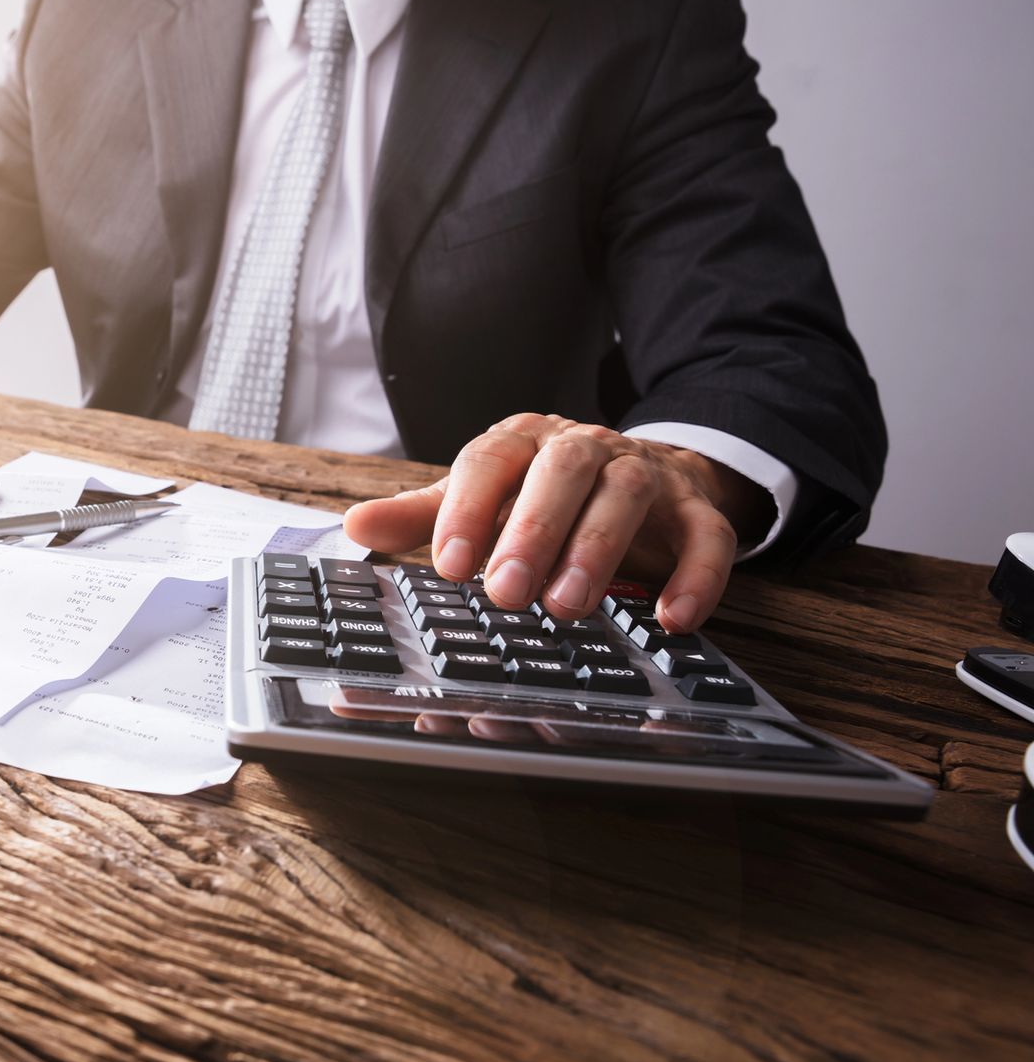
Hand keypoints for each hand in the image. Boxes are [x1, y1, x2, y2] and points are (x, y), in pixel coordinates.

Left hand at [341, 414, 772, 632]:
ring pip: (627, 495)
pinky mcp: (694, 509)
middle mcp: (585, 448)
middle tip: (507, 593)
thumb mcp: (482, 501)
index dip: (468, 509)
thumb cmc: (542, 495)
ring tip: (569, 607)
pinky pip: (706, 536)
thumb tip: (355, 525)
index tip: (449, 566)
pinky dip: (696, 575)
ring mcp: (645, 473)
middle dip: (533, 531)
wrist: (640, 473)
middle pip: (563, 472)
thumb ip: (426, 516)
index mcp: (524, 443)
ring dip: (598, 550)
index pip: (490, 461)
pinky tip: (671, 619)